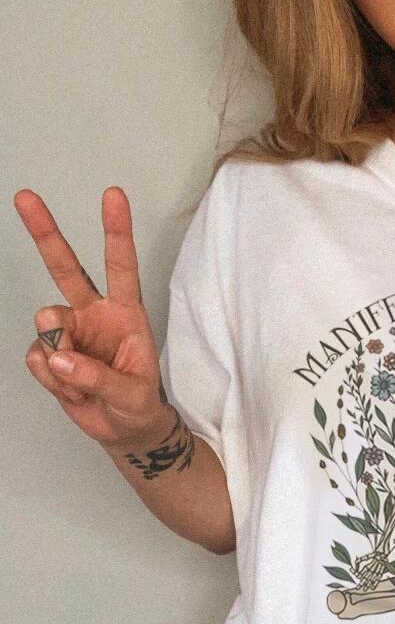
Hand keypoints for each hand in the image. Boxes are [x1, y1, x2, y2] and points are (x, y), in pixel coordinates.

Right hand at [16, 187, 172, 448]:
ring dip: (62, 359)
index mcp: (126, 313)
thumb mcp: (133, 394)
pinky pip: (37, 359)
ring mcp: (68, 332)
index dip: (116, 231)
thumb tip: (59, 358)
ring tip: (84, 383)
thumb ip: (99, 378)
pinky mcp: (48, 353)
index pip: (121, 266)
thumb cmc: (139, 403)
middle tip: (26, 197)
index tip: (113, 195)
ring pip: (46, 325)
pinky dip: (52, 381)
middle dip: (45, 233)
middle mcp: (94, 314)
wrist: (123, 429)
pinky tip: (71, 390)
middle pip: (65, 268)